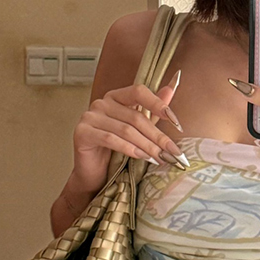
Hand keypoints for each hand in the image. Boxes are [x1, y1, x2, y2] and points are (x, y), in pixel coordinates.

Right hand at [70, 73, 187, 194]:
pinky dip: (129, 149)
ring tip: (161, 158)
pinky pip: (110, 139)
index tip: (176, 122)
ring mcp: (90, 117)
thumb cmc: (116, 149)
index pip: (139, 92)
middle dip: (158, 136)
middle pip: (136, 117)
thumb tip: (172, 87)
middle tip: (173, 151)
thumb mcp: (139, 127)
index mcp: (116, 97)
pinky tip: (142, 157)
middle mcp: (101, 103)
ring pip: (126, 130)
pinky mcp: (82, 133)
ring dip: (147, 146)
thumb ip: (153, 108)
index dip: (158, 104)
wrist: (94, 172)